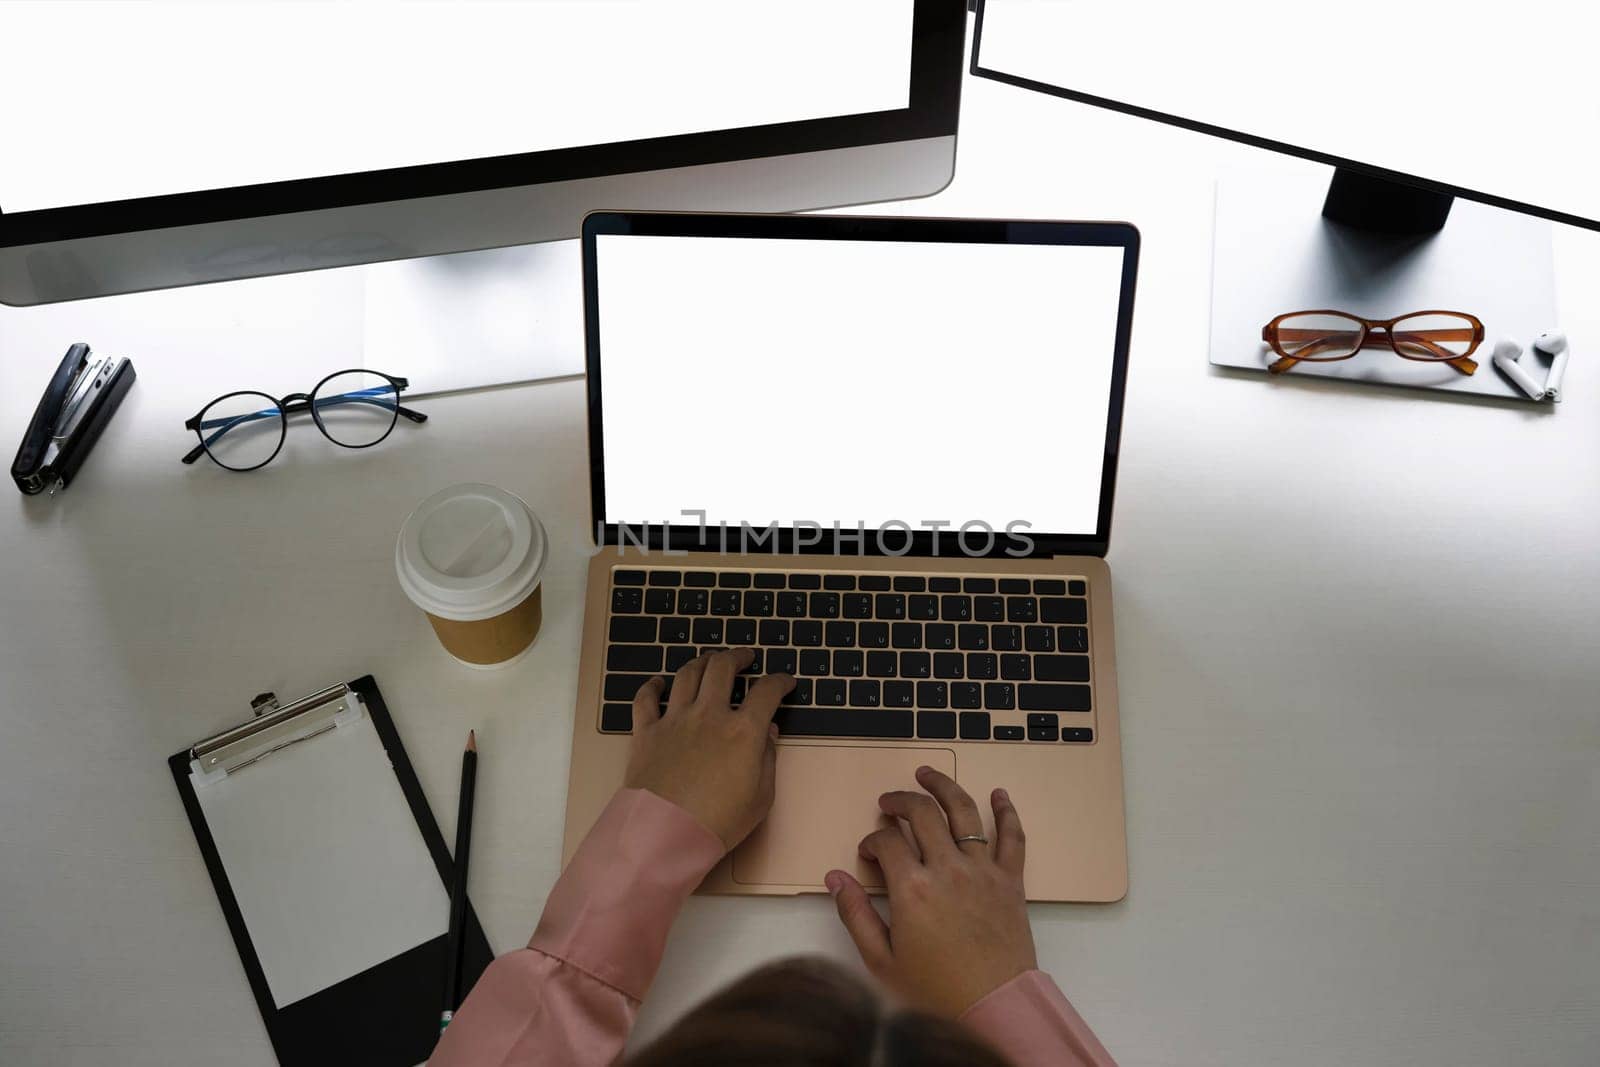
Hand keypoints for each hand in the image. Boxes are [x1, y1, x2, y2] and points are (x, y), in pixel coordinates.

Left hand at [622, 648, 795, 850]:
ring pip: (687, 675)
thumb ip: (768, 760)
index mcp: (743, 731)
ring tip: (710, 660)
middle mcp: (709, 716)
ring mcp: (675, 720)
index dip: (780, 682)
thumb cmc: (718, 823)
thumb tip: (769, 734)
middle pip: (722, 668)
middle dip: (737, 656)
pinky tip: (658, 682)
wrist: (666, 835)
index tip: (785, 682)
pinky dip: (652, 686)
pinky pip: (646, 698)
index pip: (767, 692)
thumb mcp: (761, 798)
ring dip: (701, 662)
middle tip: (745, 656)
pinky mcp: (647, 732)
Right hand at [826, 766, 1035, 1018]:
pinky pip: (1012, 837)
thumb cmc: (936, 990)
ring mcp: (983, 871)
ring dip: (943, 786)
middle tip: (888, 801)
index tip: (868, 853)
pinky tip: (998, 794)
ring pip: (964, 812)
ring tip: (928, 773)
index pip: (887, 841)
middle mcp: (948, 870)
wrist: (994, 1008)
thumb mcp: (882, 959)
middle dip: (900, 800)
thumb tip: (834, 877)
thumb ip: (855, 914)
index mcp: (913, 889)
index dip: (872, 840)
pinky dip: (1006, 811)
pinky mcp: (1011, 881)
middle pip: (922, 813)